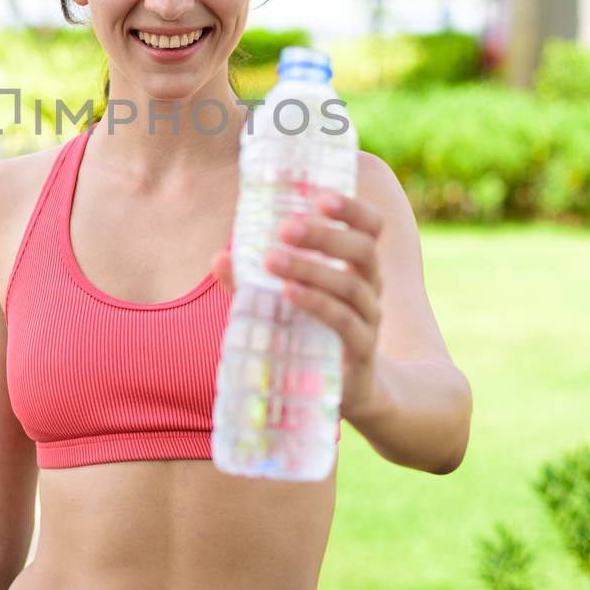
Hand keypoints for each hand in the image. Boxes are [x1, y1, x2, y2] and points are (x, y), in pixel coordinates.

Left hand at [209, 189, 386, 418]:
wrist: (354, 394)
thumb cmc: (315, 335)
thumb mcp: (289, 303)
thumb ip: (256, 283)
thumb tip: (218, 257)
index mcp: (359, 267)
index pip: (370, 228)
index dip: (353, 209)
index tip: (321, 196)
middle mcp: (371, 288)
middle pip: (364, 250)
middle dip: (325, 234)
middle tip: (286, 227)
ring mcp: (370, 320)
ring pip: (351, 285)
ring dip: (311, 268)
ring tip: (272, 259)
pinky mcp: (360, 351)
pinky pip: (344, 322)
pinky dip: (317, 303)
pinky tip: (289, 292)